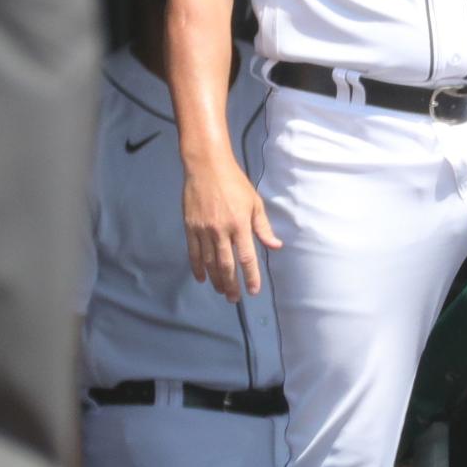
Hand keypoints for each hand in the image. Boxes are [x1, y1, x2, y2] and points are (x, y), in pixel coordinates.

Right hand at [183, 162, 281, 302]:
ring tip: (222, 291)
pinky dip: (197, 268)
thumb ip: (263, 227)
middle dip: (231, 285)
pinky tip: (202, 278)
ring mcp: (204, 230)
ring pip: (209, 263)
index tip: (253, 291)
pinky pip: (193, 253)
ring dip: (216, 280)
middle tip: (235, 298)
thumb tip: (275, 246)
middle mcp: (221, 231)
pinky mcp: (190, 228)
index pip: (247, 258)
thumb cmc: (235, 183)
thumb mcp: (254, 202)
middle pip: (226, 265)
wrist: (207, 167)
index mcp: (240, 224)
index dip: (251, 277)